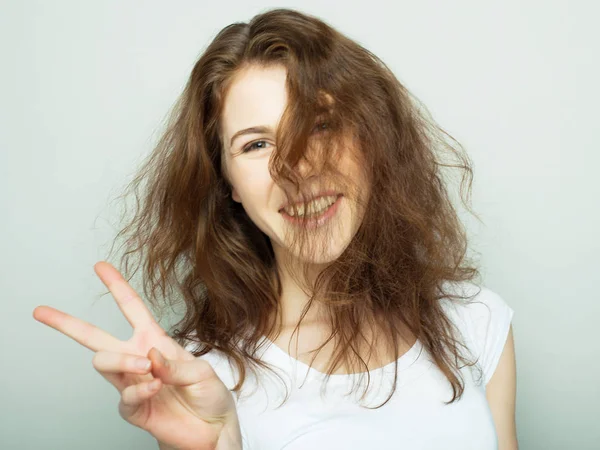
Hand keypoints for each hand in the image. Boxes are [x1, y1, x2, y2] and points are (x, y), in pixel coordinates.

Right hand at [33, 261, 240, 449]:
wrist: (212, 427)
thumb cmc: (208, 394)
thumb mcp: (201, 372)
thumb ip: (175, 364)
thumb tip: (148, 357)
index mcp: (154, 340)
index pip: (131, 308)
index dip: (117, 286)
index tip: (100, 266)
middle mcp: (137, 358)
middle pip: (94, 336)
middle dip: (67, 323)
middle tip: (42, 311)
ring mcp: (131, 383)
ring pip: (103, 362)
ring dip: (122, 361)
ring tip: (145, 367)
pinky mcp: (133, 408)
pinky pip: (125, 396)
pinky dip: (140, 389)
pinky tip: (156, 387)